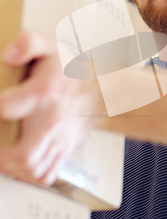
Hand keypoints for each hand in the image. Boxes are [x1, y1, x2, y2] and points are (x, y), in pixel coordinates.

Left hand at [0, 31, 91, 184]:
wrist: (104, 89)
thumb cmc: (72, 70)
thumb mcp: (50, 46)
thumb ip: (27, 43)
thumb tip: (8, 56)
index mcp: (44, 92)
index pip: (6, 107)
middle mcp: (52, 120)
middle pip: (24, 154)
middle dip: (0, 156)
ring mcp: (60, 138)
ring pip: (33, 169)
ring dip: (12, 168)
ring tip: (3, 155)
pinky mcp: (64, 149)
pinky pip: (46, 174)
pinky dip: (29, 176)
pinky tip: (20, 166)